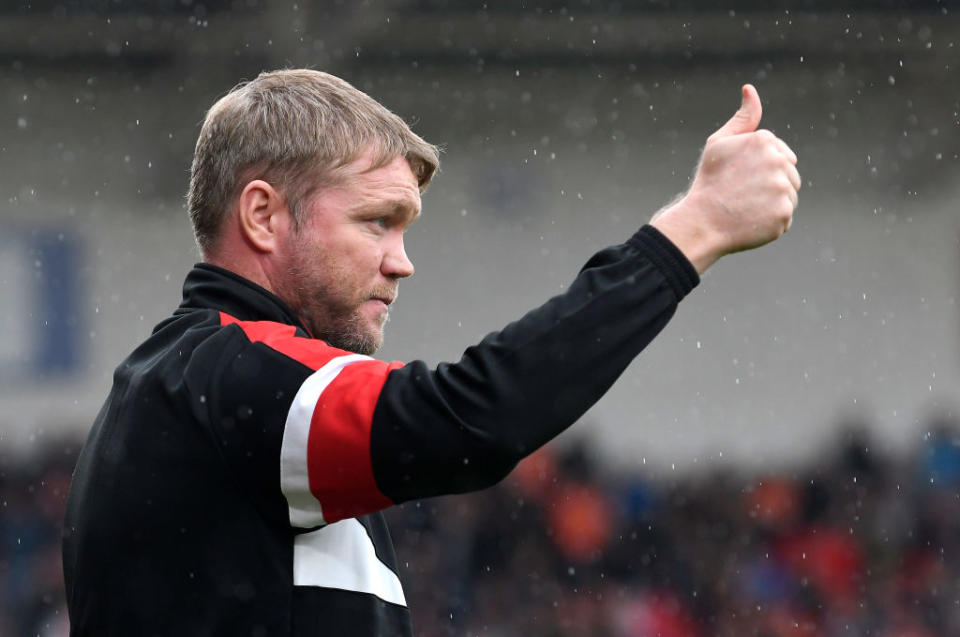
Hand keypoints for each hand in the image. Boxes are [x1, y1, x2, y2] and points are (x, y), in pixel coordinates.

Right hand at [651, 84, 799, 273]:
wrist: (701, 222)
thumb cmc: (709, 181)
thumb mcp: (719, 143)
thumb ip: (743, 118)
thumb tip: (750, 89)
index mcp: (764, 140)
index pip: (780, 154)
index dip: (758, 168)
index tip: (740, 178)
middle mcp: (777, 161)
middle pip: (789, 174)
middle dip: (770, 184)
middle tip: (742, 194)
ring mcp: (782, 189)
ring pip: (788, 195)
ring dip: (772, 202)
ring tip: (746, 208)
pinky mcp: (783, 214)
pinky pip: (784, 216)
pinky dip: (770, 221)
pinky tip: (750, 221)